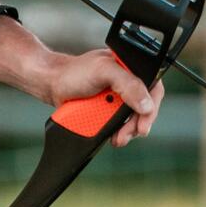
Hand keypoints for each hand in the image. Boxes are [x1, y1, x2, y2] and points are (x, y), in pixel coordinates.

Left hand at [43, 48, 161, 146]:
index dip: (152, 107)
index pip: (153, 88)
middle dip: (138, 124)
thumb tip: (146, 104)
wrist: (52, 85)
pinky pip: (120, 125)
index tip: (143, 124)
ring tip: (118, 138)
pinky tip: (111, 136)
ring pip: (133, 119)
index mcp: (131, 68)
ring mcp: (118, 98)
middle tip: (128, 135)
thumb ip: (128, 84)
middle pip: (145, 108)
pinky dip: (118, 132)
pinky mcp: (108, 110)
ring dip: (128, 132)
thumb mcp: (103, 72)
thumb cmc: (74, 72)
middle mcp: (127, 82)